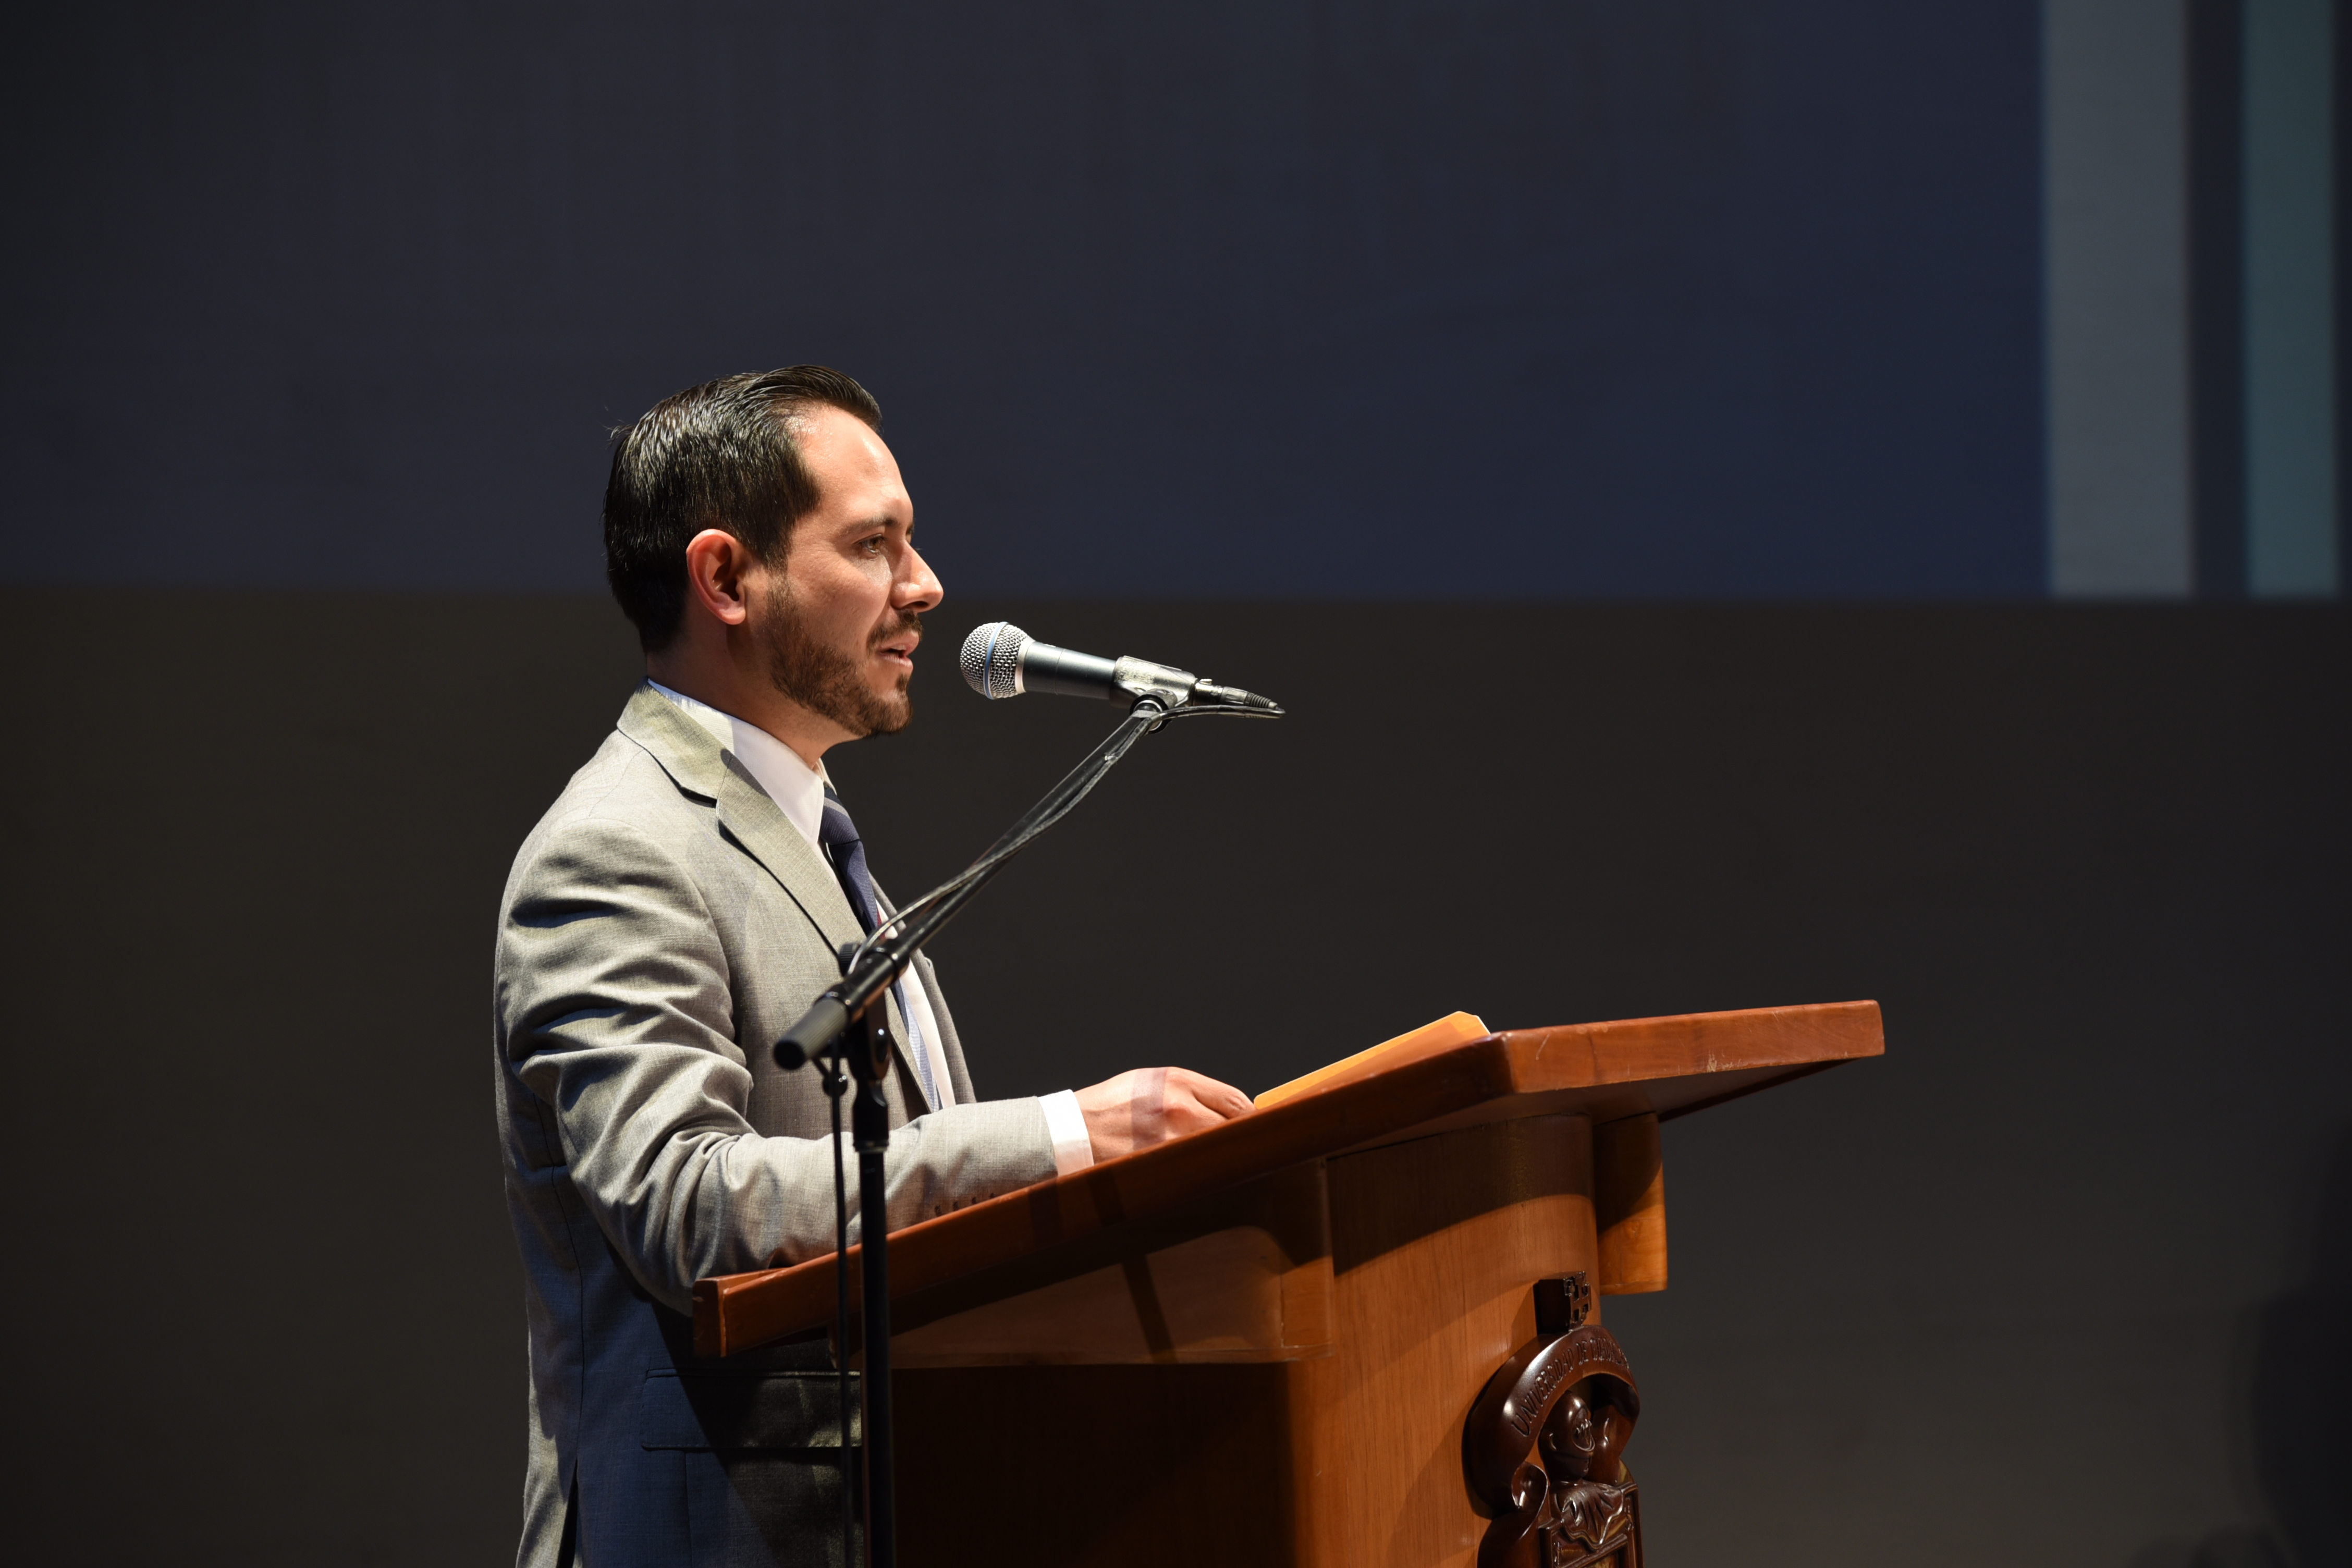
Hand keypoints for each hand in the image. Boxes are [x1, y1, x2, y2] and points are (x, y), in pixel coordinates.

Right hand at [1073, 1067, 1254, 1161]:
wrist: (1070, 1132)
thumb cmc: (1111, 1107)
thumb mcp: (1150, 1082)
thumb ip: (1190, 1092)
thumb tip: (1231, 1111)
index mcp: (1178, 1081)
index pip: (1237, 1101)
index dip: (1252, 1118)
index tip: (1257, 1129)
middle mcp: (1178, 1108)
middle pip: (1235, 1129)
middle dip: (1242, 1142)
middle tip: (1246, 1153)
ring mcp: (1170, 1142)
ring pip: (1219, 1155)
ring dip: (1225, 1162)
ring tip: (1222, 1167)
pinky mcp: (1160, 1169)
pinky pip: (1196, 1175)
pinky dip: (1202, 1177)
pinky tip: (1197, 1178)